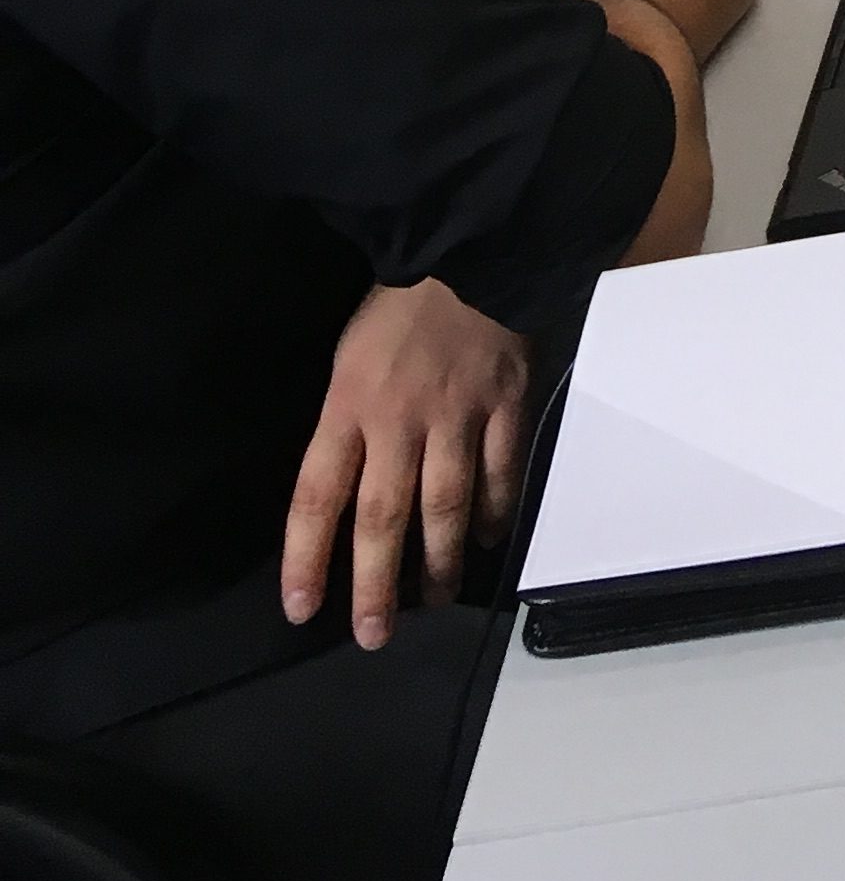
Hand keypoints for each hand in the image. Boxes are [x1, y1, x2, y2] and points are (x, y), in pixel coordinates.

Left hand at [283, 279, 532, 648]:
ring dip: (440, 562)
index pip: (317, 496)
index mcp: (348, 406)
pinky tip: (489, 537)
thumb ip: (347, 421)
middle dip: (376, 584)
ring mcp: (458, 414)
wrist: (470, 245)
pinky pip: (502, 470)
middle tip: (374, 635)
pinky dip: (496, 510)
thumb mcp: (348, 358)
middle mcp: (399, 420)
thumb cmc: (398, 305)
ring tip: (436, 600)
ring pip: (445, 505)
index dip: (307, 559)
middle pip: (383, 518)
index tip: (302, 609)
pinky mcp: (506, 403)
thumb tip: (347, 487)